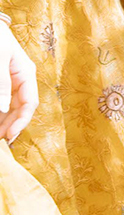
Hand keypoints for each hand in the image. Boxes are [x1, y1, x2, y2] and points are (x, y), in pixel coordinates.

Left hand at [0, 22, 37, 143]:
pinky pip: (2, 100)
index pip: (29, 103)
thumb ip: (2, 84)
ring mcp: (9, 81)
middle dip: (10, 125)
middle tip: (0, 141)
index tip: (9, 136)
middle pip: (20, 108)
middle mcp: (20, 80)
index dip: (21, 121)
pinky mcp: (0, 82)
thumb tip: (5, 108)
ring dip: (3, 121)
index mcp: (26, 73)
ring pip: (10, 107)